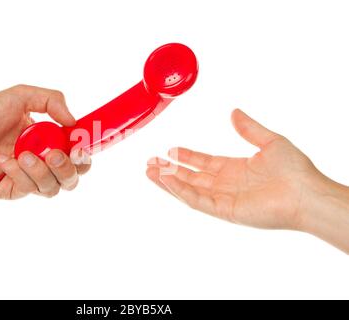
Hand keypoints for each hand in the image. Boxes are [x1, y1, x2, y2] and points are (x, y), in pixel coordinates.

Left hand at [0, 85, 90, 198]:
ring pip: (53, 188)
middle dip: (68, 169)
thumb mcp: (24, 96)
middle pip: (71, 178)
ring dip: (42, 171)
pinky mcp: (12, 190)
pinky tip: (4, 161)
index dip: (84, 156)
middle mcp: (43, 163)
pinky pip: (28, 189)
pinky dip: (19, 174)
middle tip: (56, 155)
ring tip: (23, 154)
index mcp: (50, 142)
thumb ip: (53, 101)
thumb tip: (74, 123)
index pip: (78, 156)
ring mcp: (28, 178)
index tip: (79, 147)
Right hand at [146, 109, 326, 229]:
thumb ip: (249, 128)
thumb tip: (234, 112)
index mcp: (235, 169)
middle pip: (191, 176)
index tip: (171, 150)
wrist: (305, 193)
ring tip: (149, 171)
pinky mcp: (224, 210)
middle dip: (170, 169)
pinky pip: (197, 200)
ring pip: (188, 189)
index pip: (204, 163)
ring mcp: (223, 198)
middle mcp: (226, 185)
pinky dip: (180, 190)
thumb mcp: (270, 141)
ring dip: (168, 181)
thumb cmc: (294, 170)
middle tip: (150, 162)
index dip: (187, 157)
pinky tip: (166, 180)